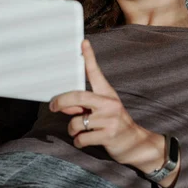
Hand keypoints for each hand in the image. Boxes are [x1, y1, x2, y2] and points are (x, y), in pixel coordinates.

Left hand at [50, 40, 164, 172]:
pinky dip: (79, 142)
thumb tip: (61, 106)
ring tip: (81, 132)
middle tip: (53, 106)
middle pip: (78, 97)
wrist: (135, 144)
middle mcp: (109, 103)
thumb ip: (81, 107)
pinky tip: (86, 141)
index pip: (96, 73)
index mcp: (107, 94)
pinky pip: (81, 138)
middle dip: (61, 102)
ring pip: (76, 122)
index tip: (83, 43)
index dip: (89, 57)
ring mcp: (109, 119)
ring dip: (73, 130)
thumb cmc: (113, 125)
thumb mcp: (100, 112)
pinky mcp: (108, 135)